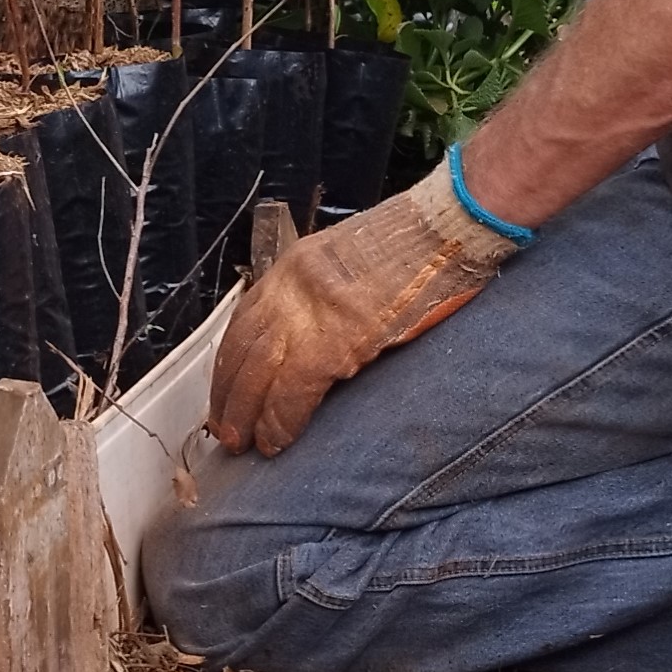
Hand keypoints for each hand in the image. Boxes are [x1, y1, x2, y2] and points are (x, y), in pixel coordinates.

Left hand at [207, 167, 514, 456]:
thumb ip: (323, 297)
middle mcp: (292, 283)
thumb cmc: (414, 249)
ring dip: (245, 411)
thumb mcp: (350, 264)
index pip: (245, 321)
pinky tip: (276, 440)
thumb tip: (310, 343)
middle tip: (225, 430)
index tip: (226, 393)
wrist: (446, 228)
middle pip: (242, 347)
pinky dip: (281, 418)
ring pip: (257, 369)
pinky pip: (294, 386)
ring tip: (243, 443)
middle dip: (228, 393)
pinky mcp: (339, 334)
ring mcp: (312, 307)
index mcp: (294, 266)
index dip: (230, 363)